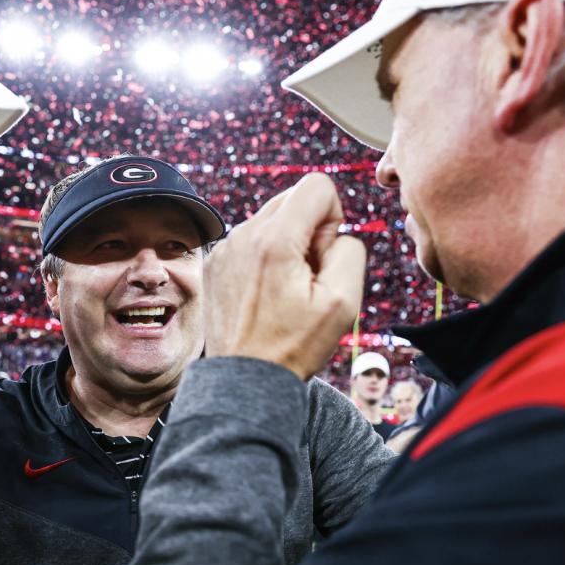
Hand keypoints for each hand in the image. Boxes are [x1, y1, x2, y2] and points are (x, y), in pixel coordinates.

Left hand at [204, 173, 366, 379]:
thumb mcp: (343, 302)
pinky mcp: (215, 262)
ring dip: (286, 245)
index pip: (317, 186)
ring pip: (271, 219)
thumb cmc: (294, 346)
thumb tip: (331, 232)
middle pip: (292, 199)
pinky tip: (265, 295)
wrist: (244, 379)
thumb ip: (349, 250)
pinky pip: (250, 241)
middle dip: (310, 230)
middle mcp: (243, 235)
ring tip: (284, 290)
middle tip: (305, 277)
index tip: (323, 257)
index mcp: (275, 240)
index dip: (333, 218)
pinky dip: (264, 258)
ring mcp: (225, 248)